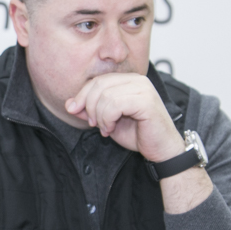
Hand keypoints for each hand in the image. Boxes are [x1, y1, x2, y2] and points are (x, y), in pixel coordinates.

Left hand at [64, 73, 183, 162]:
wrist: (161, 150)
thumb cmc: (137, 134)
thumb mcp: (106, 121)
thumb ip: (89, 111)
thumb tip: (69, 104)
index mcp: (128, 80)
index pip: (97, 81)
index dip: (82, 95)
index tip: (75, 111)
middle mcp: (137, 80)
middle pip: (99, 85)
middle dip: (89, 106)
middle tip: (94, 123)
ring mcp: (143, 88)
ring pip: (105, 95)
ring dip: (100, 116)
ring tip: (106, 128)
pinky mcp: (146, 100)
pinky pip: (115, 104)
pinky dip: (108, 118)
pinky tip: (112, 128)